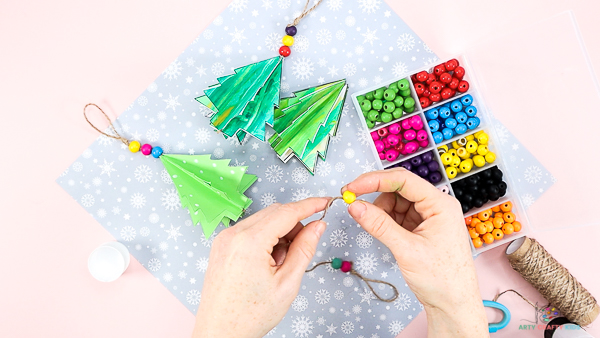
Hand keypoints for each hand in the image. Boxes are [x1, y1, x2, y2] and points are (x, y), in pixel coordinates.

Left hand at [192, 198, 328, 337]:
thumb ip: (304, 249)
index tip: (325, 202)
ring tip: (283, 263)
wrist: (220, 332)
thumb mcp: (287, 283)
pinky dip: (266, 238)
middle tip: (308, 242)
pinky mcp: (222, 245)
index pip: (286, 212)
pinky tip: (270, 261)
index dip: (309, 205)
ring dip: (280, 232)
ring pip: (263, 220)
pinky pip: (250, 230)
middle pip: (274, 212)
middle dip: (295, 223)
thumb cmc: (249, 315)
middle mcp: (233, 234)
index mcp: (249, 242)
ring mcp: (224, 239)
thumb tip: (317, 226)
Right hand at [343, 168, 487, 337]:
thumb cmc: (442, 279)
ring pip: (396, 202)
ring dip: (380, 210)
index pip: (404, 180)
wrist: (454, 304)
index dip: (375, 180)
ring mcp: (429, 217)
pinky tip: (381, 231)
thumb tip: (354, 206)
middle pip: (399, 188)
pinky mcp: (422, 228)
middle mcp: (436, 206)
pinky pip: (399, 216)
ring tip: (374, 227)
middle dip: (375, 195)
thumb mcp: (406, 249)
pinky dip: (386, 221)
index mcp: (440, 204)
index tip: (352, 187)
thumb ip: (379, 225)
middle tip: (352, 201)